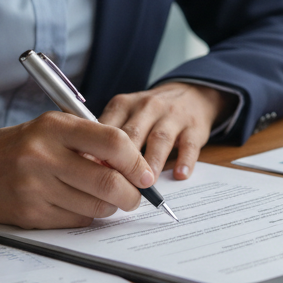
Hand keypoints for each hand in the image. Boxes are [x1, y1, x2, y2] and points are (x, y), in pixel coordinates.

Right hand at [0, 112, 156, 228]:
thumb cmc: (23, 146)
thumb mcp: (54, 129)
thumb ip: (91, 142)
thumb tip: (134, 168)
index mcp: (55, 127)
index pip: (112, 142)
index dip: (137, 161)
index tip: (146, 175)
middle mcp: (44, 156)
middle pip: (108, 182)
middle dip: (131, 194)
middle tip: (135, 196)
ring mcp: (35, 187)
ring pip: (96, 206)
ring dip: (109, 206)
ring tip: (104, 198)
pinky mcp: (30, 214)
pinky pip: (76, 220)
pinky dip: (87, 215)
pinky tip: (77, 204)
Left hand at [100, 82, 225, 179]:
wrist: (190, 95)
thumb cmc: (148, 114)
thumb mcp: (125, 116)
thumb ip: (108, 139)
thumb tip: (88, 168)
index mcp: (124, 105)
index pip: (107, 128)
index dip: (98, 153)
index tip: (91, 174)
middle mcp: (147, 107)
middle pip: (132, 134)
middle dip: (123, 162)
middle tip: (116, 187)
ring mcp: (172, 116)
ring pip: (159, 139)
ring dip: (151, 163)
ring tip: (145, 185)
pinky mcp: (194, 127)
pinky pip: (189, 144)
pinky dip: (185, 160)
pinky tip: (179, 175)